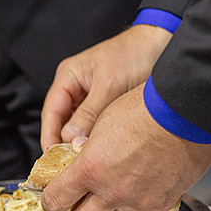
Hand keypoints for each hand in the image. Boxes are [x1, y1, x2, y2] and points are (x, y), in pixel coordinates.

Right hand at [40, 24, 171, 149]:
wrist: (161, 44)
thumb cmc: (134, 54)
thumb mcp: (108, 86)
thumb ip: (88, 114)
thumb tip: (70, 138)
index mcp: (68, 76)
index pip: (51, 113)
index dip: (49, 137)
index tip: (53, 158)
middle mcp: (75, 87)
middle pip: (61, 122)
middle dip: (64, 143)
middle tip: (68, 166)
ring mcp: (90, 96)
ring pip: (78, 126)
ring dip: (81, 141)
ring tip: (85, 161)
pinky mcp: (105, 103)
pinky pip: (94, 124)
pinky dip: (94, 137)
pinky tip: (100, 150)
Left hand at [41, 84, 210, 210]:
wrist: (183, 110)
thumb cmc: (145, 107)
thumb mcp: (102, 120)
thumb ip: (88, 145)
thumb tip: (81, 151)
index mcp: (90, 169)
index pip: (56, 199)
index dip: (50, 200)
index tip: (52, 198)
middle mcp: (112, 191)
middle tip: (81, 202)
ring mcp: (138, 200)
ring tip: (111, 205)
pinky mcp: (162, 202)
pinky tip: (137, 205)